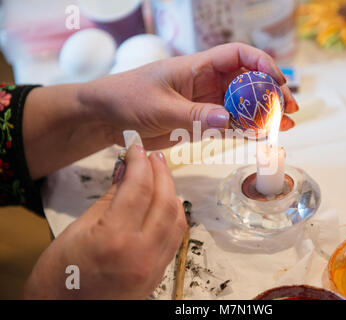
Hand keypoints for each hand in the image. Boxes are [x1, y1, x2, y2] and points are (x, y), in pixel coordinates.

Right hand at [23, 146, 185, 298]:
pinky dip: (173, 215)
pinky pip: (175, 237)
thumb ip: (110, 197)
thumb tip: (127, 170)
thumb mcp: (78, 228)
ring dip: (171, 192)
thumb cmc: (59, 274)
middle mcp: (141, 253)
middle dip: (160, 173)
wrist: (63, 312)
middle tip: (151, 157)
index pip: (139, 188)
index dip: (139, 163)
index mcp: (115, 239)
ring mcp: (154, 266)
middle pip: (164, 200)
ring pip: (176, 218)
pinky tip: (164, 202)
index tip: (137, 148)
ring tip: (159, 176)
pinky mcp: (158, 274)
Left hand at [80, 43, 298, 149]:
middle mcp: (206, 83)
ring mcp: (205, 104)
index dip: (261, 64)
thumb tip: (229, 120)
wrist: (107, 118)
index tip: (277, 80)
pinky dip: (246, 131)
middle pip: (247, 83)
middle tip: (289, 108)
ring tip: (286, 125)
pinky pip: (229, 126)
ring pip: (242, 107)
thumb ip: (194, 115)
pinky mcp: (200, 124)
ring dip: (264, 115)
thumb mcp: (159, 106)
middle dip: (270, 93)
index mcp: (197, 67)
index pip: (238, 56)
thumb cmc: (127, 99)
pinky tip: (263, 137)